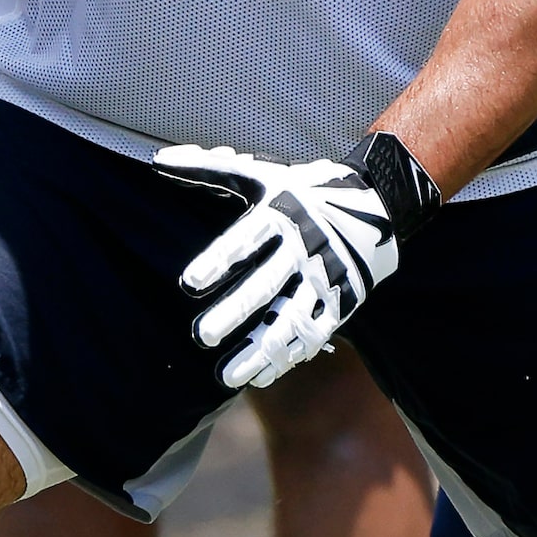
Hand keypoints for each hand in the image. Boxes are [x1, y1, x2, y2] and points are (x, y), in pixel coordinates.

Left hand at [156, 143, 413, 390]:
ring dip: (258, 351)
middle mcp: (303, 249)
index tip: (189, 284)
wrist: (377, 206)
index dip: (218, 261)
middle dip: (234, 313)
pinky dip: (287, 358)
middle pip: (265, 286)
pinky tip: (260, 375)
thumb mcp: (260, 174)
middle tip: (202, 335)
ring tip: (226, 375)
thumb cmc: (303, 190)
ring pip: (289, 322)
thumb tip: (158, 161)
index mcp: (280, 214)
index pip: (245, 241)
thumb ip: (209, 169)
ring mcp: (324, 279)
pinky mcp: (342, 303)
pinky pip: (313, 336)